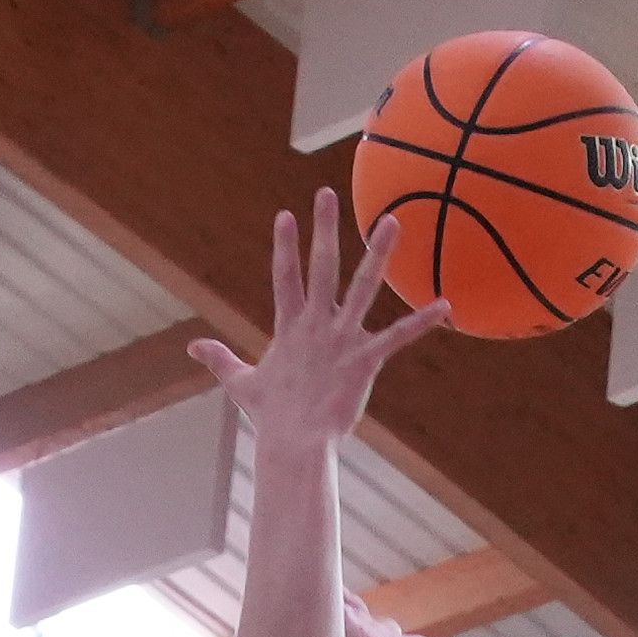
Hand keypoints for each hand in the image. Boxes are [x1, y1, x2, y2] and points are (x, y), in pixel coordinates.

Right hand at [201, 183, 459, 467]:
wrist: (294, 443)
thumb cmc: (271, 417)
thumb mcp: (241, 383)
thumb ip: (220, 359)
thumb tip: (192, 346)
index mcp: (289, 327)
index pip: (284, 276)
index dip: (285, 245)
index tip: (287, 214)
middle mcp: (316, 324)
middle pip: (321, 266)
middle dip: (324, 228)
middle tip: (326, 194)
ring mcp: (341, 339)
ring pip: (363, 286)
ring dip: (379, 253)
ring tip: (394, 221)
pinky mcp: (364, 360)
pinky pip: (398, 336)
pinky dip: (423, 321)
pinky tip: (445, 305)